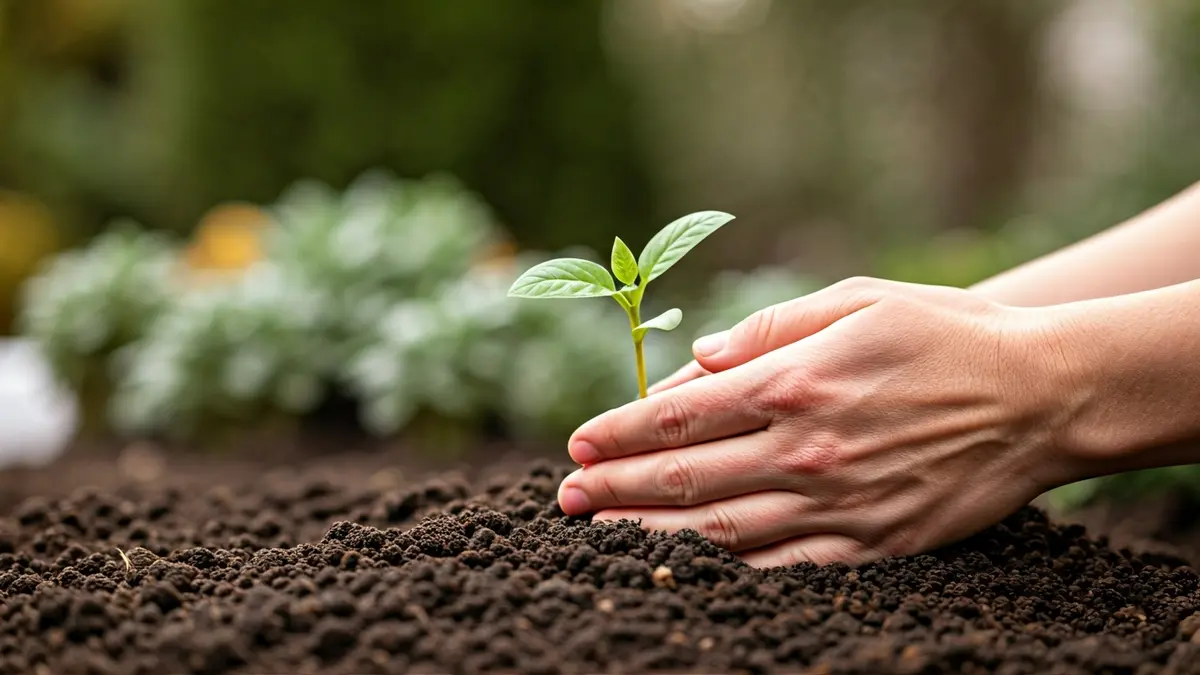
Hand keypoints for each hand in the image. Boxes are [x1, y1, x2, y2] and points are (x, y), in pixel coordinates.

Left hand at [557, 277, 1084, 567]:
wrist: (1039, 395)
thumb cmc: (944, 334)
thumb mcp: (857, 300)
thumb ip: (770, 329)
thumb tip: (697, 360)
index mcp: (798, 381)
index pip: (682, 413)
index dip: (621, 430)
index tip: (579, 443)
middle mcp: (809, 448)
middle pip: (686, 475)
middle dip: (616, 487)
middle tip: (566, 497)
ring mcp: (840, 504)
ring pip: (721, 529)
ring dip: (650, 533)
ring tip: (602, 533)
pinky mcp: (873, 544)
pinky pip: (784, 567)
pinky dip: (727, 569)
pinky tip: (686, 566)